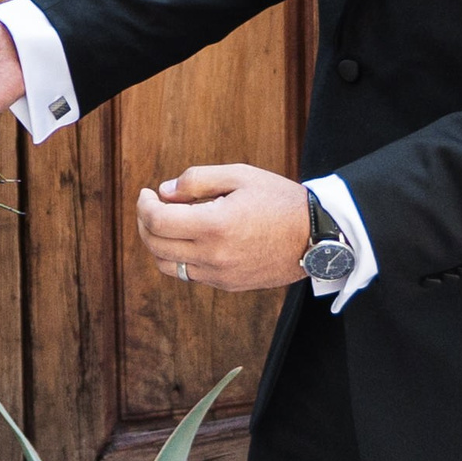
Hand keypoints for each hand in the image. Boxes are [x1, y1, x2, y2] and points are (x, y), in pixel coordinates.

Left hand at [135, 164, 309, 291]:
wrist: (317, 235)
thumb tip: (164, 193)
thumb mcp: (239, 175)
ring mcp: (220, 275)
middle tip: (152, 205)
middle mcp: (213, 256)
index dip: (144, 205)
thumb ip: (197, 180)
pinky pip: (190, 274)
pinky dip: (180, 257)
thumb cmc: (279, 200)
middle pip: (156, 245)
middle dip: (145, 222)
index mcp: (214, 225)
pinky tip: (192, 238)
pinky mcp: (229, 285)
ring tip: (168, 223)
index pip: (157, 221)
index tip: (148, 193)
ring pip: (168, 266)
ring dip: (159, 243)